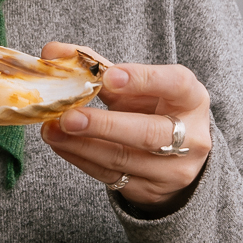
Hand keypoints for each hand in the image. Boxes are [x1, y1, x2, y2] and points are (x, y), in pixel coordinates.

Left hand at [40, 51, 210, 210]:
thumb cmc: (151, 109)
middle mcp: (191, 136)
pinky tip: (61, 144)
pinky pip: (110, 176)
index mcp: (191, 99)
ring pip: (123, 158)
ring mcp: (173, 169)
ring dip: (81, 144)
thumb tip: (53, 51)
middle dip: (105, 125)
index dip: (142, 79)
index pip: (175, 84)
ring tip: (51, 129)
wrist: (173, 155)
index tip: (108, 76)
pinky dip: (81, 159)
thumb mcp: (137, 86)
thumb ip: (99, 68)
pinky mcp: (150, 190)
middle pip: (148, 133)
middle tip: (69, 116)